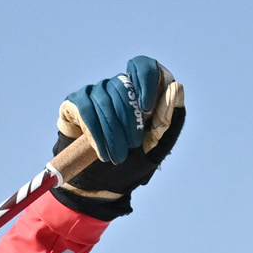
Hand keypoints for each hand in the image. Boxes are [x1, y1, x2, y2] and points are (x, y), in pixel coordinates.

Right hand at [53, 57, 185, 214]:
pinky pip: (86, 109)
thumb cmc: (131, 164)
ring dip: (113, 132)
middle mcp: (115, 87)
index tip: (147, 108)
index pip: (143, 65)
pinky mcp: (74, 103)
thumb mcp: (155, 147)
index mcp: (139, 93)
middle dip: (130, 120)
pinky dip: (96, 133)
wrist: (101, 186)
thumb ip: (169, 120)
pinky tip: (102, 152)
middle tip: (133, 146)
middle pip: (123, 86)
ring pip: (104, 98)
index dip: (146, 80)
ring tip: (117, 156)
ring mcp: (94, 93)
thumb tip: (177, 86)